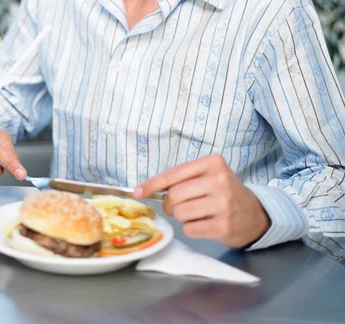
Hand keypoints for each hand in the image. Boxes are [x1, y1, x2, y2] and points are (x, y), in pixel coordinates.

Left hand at [134, 154, 269, 247]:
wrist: (255, 214)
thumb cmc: (224, 192)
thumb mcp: (208, 175)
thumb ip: (182, 178)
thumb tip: (146, 189)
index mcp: (212, 163)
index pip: (173, 174)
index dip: (152, 184)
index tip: (137, 192)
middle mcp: (219, 181)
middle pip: (174, 195)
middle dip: (171, 203)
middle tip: (180, 205)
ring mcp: (222, 204)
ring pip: (180, 213)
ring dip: (182, 216)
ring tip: (196, 213)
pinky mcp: (223, 226)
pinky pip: (189, 229)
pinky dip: (191, 228)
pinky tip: (205, 223)